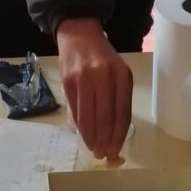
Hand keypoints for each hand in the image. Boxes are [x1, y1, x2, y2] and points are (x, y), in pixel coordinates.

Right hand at [56, 18, 132, 160]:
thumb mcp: (117, 74)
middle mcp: (104, 76)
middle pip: (105, 117)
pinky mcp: (68, 81)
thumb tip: (111, 135)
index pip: (122, 113)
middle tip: (103, 155)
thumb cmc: (101, 58)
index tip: (115, 150)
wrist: (79, 35)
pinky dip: (79, 126)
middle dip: (104, 141)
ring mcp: (84, 78)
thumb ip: (116, 100)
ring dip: (90, 137)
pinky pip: (75, 110)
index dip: (118, 135)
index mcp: (122, 75)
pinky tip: (82, 134)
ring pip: (88, 117)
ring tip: (93, 148)